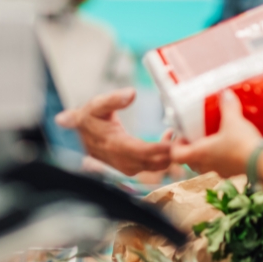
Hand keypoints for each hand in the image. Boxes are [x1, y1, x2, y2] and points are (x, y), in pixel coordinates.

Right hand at [55, 88, 170, 175]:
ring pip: (154, 168)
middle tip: (186, 139)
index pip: (141, 151)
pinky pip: (151, 166)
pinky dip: (163, 158)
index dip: (159, 148)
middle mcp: (122, 160)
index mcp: (115, 145)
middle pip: (152, 163)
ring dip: (169, 157)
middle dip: (171, 154)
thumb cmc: (89, 118)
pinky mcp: (130, 167)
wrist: (76, 136)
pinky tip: (168, 142)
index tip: (174, 141)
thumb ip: (114, 99)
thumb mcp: (97, 105)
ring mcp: (126, 166)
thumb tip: (131, 93)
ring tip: (180, 139)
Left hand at [170, 91, 262, 177]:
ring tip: (215, 141)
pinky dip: (223, 158)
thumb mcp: (233, 120)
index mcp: (200, 153)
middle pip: (191, 162)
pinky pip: (223, 166)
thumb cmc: (241, 142)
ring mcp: (221, 171)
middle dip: (191, 150)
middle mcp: (207, 165)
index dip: (176, 146)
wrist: (262, 163)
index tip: (182, 135)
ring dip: (207, 155)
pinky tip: (232, 148)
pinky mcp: (234, 172)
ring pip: (206, 165)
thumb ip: (228, 106)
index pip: (177, 155)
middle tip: (197, 137)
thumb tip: (225, 94)